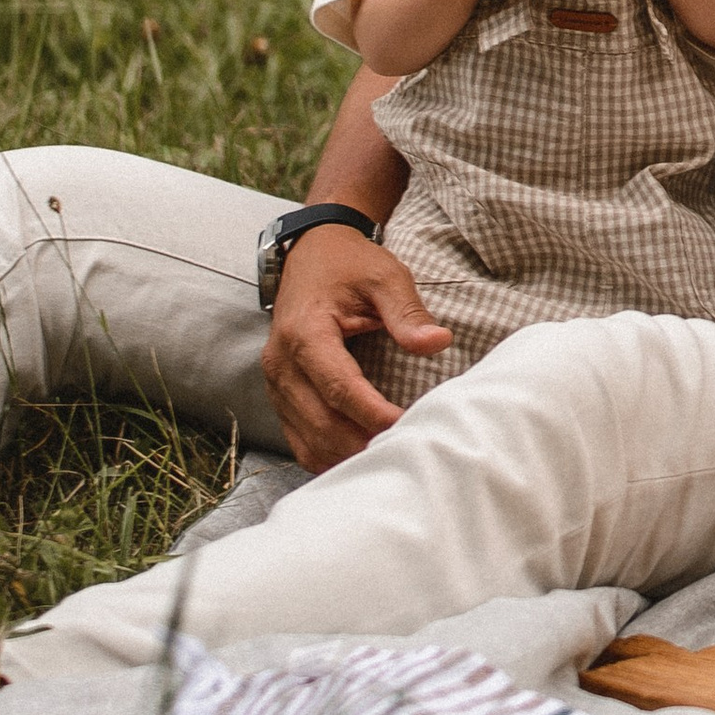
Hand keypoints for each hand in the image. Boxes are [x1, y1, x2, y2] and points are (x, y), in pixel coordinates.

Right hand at [261, 227, 450, 470]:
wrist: (311, 255)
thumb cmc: (349, 265)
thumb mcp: (385, 276)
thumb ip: (408, 311)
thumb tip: (438, 342)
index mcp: (305, 332)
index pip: (339, 387)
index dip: (373, 413)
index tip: (408, 426)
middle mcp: (281, 363)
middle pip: (321, 422)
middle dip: (364, 443)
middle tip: (406, 450)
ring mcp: (276, 383)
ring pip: (308, 438)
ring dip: (347, 456)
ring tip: (388, 459)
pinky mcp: (280, 395)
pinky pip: (299, 439)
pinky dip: (328, 455)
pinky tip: (360, 458)